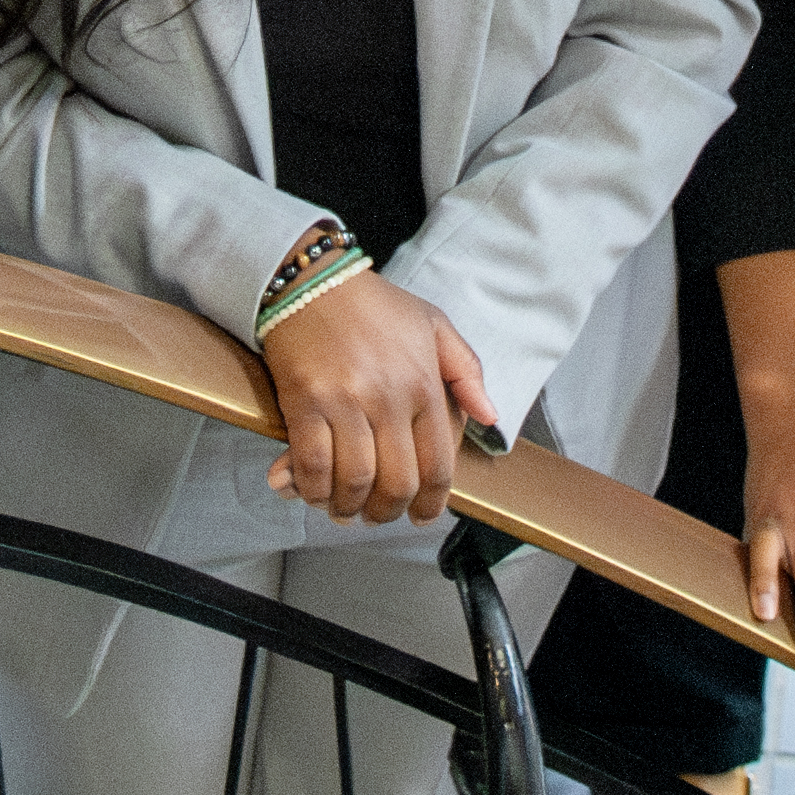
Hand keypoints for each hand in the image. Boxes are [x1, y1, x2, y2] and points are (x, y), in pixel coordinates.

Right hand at [257, 258, 495, 523]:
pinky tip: (312, 491)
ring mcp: (345, 401)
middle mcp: (389, 397)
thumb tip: (489, 416)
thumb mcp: (433, 325)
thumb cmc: (371, 304)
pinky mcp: (305, 401)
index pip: (437, 465)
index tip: (421, 515)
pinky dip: (312, 487)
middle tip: (378, 516)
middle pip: (397, 482)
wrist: (312, 279)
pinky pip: (311, 463)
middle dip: (388, 512)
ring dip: (349, 507)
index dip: (431, 503)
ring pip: (355, 480)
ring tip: (345, 509)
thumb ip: (467, 372)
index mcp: (423, 384)